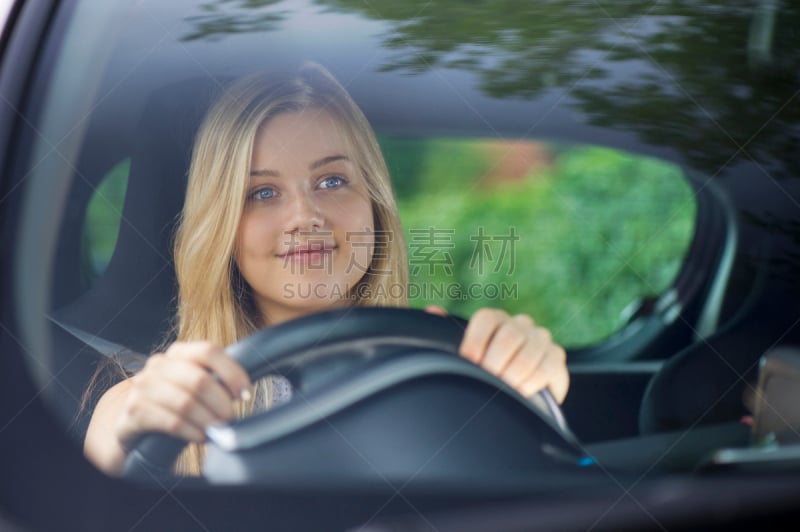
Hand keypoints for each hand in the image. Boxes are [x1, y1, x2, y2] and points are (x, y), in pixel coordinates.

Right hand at [116, 341, 251, 447]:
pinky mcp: (134, 411)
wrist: (135, 424)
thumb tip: (243, 392)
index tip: (245, 393)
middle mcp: (158, 364)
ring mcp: (143, 386)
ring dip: (208, 420)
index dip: (232, 372)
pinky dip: (192, 431)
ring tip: (218, 430)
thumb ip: (215, 381)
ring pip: (186, 402)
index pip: (209, 351)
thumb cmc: (174, 404)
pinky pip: (171, 422)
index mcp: (178, 352)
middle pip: (199, 379)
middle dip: (222, 402)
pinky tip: (201, 437)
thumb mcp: (193, 386)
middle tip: (231, 419)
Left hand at [426, 306, 568, 402]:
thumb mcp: (466, 357)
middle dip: (495, 364)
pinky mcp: (556, 357)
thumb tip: (431, 310)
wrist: (518, 397)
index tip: (469, 363)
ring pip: (529, 351)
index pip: (486, 319)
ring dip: (513, 376)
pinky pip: (547, 366)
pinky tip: (523, 392)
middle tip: (489, 381)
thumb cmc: (487, 374)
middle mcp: (519, 324)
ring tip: (504, 391)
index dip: (475, 342)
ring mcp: (540, 338)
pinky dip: (533, 382)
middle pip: (509, 335)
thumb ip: (448, 335)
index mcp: (494, 320)